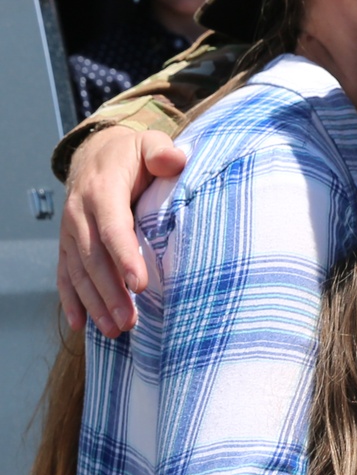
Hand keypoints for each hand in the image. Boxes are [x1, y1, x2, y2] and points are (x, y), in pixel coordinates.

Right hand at [58, 127, 186, 335]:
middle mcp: (80, 214)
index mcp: (102, 190)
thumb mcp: (148, 144)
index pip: (113, 228)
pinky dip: (71, 301)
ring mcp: (70, 232)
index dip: (125, 257)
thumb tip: (174, 160)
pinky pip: (65, 276)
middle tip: (130, 321)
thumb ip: (161, 152)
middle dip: (111, 292)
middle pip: (93, 259)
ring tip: (116, 330)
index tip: (141, 284)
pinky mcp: (66, 245)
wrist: (94, 155)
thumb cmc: (130, 156)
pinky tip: (82, 326)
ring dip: (95, 303)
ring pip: (79, 273)